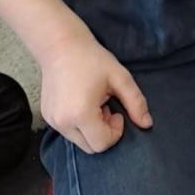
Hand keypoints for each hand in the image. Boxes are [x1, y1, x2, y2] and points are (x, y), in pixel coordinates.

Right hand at [38, 29, 152, 154]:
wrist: (61, 46)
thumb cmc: (92, 59)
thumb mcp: (120, 78)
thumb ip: (136, 103)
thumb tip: (147, 124)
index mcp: (80, 114)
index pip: (102, 144)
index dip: (115, 131)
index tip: (116, 110)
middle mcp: (62, 122)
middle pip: (90, 147)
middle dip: (104, 132)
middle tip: (106, 107)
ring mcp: (52, 121)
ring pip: (79, 141)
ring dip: (92, 129)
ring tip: (95, 104)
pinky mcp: (47, 117)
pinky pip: (68, 132)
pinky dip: (80, 125)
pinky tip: (83, 102)